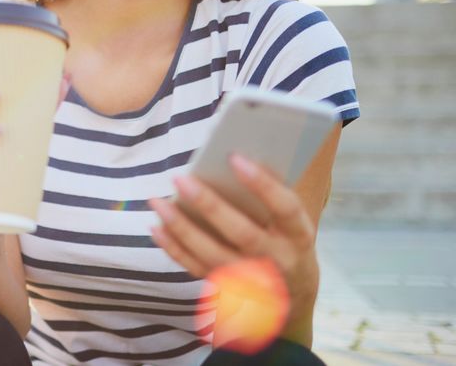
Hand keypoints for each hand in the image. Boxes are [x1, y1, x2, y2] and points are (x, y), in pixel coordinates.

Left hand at [148, 154, 318, 342]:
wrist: (293, 298)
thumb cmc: (288, 244)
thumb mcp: (293, 223)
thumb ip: (272, 197)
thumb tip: (235, 160)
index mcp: (298, 237)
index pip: (285, 208)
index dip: (262, 183)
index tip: (234, 157)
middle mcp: (276, 261)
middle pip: (242, 233)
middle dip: (209, 205)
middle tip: (181, 179)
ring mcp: (251, 280)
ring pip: (212, 254)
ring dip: (181, 227)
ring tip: (158, 202)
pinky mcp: (227, 290)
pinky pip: (195, 268)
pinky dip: (174, 248)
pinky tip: (157, 227)